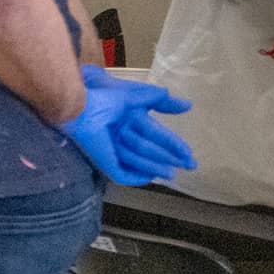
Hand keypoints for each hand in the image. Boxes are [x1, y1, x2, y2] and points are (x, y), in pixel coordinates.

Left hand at [58, 67, 196, 184]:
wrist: (83, 106)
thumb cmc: (106, 97)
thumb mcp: (138, 96)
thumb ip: (162, 102)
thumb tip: (188, 105)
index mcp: (131, 123)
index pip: (158, 136)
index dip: (174, 145)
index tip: (189, 155)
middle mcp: (123, 138)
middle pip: (151, 151)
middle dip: (170, 159)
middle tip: (189, 166)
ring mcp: (114, 150)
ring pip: (140, 163)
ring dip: (156, 168)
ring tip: (171, 173)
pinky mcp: (105, 160)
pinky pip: (122, 174)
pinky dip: (136, 177)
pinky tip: (149, 177)